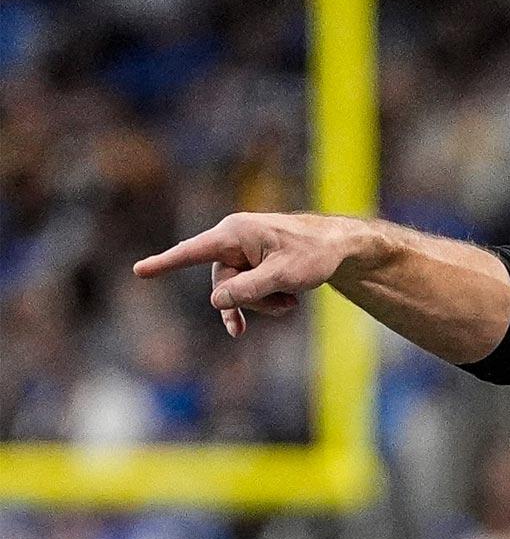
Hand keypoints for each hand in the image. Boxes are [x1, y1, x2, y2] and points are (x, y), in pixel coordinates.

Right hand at [133, 212, 357, 336]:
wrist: (340, 246)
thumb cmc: (314, 254)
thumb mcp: (283, 276)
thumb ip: (249, 290)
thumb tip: (217, 302)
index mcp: (235, 233)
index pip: (193, 252)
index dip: (166, 263)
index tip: (139, 271)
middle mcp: (233, 239)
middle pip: (222, 284)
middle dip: (250, 302)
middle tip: (286, 305)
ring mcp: (242, 251)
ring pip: (235, 291)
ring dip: (262, 303)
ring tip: (291, 303)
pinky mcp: (251, 262)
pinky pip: (246, 289)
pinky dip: (264, 299)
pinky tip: (287, 304)